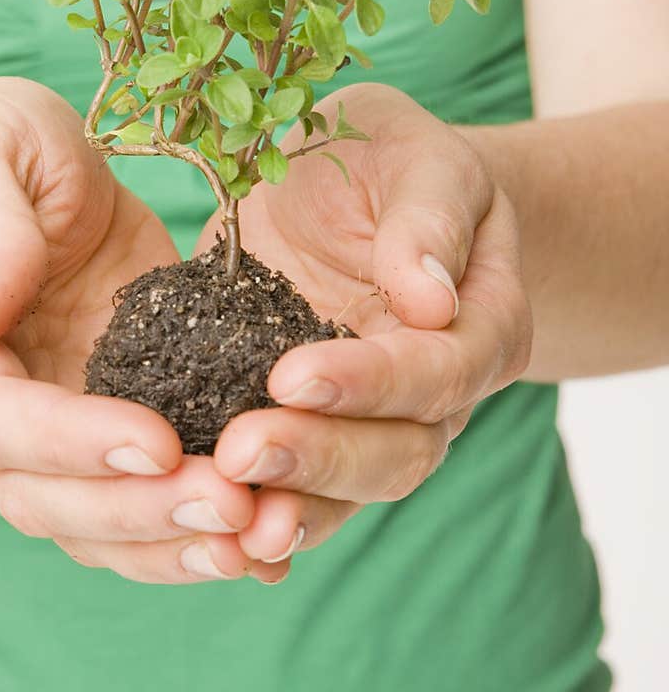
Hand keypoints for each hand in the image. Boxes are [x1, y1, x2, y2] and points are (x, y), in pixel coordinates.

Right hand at [0, 76, 282, 583]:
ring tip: (261, 537)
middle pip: (39, 496)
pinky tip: (269, 543)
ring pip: (92, 527)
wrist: (20, 181)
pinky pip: (139, 506)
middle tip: (233, 504)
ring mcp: (39, 436)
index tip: (154, 441)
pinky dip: (195, 535)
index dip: (66, 442)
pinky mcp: (105, 436)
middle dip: (137, 510)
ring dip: (172, 542)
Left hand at [197, 84, 531, 565]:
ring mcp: (372, 423)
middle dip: (319, 457)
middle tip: (239, 452)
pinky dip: (255, 519)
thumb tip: (432, 300)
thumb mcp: (415, 156)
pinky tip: (210, 536)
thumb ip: (428, 217)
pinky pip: (292, 491)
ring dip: (286, 505)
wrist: (352, 184)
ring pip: (346, 493)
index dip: (369, 383)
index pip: (437, 372)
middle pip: (398, 455)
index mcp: (481, 324)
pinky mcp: (308, 429)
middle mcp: (438, 394)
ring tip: (223, 514)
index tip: (290, 375)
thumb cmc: (391, 159)